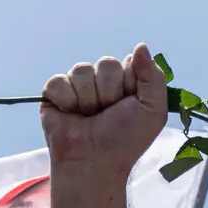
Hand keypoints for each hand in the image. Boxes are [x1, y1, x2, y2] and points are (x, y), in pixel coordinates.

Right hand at [39, 44, 168, 173]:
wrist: (94, 162)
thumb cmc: (125, 140)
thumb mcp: (152, 110)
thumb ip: (153, 77)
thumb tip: (140, 46)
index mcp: (126, 83)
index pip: (128, 62)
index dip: (129, 83)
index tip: (129, 105)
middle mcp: (102, 82)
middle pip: (106, 64)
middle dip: (109, 92)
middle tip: (107, 115)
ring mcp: (78, 86)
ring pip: (82, 70)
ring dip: (88, 99)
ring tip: (89, 117)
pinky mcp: (54, 93)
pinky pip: (58, 81)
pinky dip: (66, 100)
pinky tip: (70, 115)